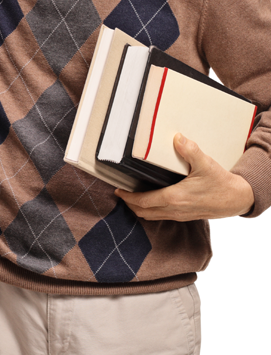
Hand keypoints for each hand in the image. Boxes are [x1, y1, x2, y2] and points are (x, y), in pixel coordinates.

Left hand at [115, 133, 254, 220]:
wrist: (237, 199)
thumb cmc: (220, 182)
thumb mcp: (205, 164)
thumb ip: (190, 150)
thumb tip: (177, 138)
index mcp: (174, 198)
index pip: (143, 201)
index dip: (128, 197)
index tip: (118, 190)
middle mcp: (174, 210)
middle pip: (143, 212)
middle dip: (129, 204)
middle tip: (120, 193)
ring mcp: (179, 215)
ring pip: (151, 217)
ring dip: (138, 209)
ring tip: (130, 198)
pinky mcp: (185, 216)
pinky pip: (161, 217)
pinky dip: (150, 211)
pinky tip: (150, 202)